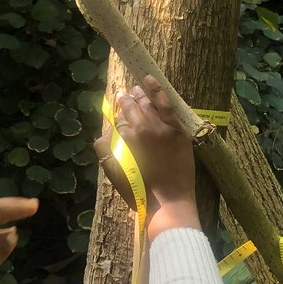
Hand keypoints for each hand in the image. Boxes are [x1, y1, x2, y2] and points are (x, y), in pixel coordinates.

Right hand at [95, 76, 199, 239]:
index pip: (118, 118)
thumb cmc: (139, 191)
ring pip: (147, 104)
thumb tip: (107, 130)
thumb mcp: (113, 171)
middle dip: (126, 98)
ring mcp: (161, 128)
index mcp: (123, 139)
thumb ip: (104, 148)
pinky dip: (157, 91)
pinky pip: (166, 105)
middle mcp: (140, 128)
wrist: (168, 202)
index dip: (116, 110)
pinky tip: (150, 81)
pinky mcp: (177, 130)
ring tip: (137, 88)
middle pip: (131, 108)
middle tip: (123, 92)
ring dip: (140, 94)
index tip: (115, 102)